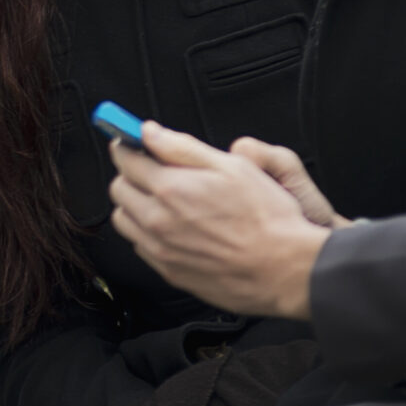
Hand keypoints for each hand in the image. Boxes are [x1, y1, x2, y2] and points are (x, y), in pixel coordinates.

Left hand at [107, 122, 330, 320]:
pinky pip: (141, 247)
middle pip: (119, 190)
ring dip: (135, 206)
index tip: (132, 143)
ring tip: (164, 200)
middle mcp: (158, 221)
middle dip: (131, 174)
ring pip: (125, 221)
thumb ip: (181, 146)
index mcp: (171, 189)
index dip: (128, 146)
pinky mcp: (170, 273)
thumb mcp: (232, 166)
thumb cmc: (267, 218)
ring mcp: (162, 250)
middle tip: (153, 170)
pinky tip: (175, 228)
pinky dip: (148, 234)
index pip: (126, 160)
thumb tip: (149, 132)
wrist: (286, 269)